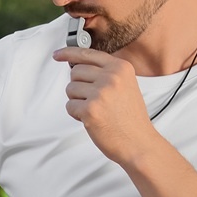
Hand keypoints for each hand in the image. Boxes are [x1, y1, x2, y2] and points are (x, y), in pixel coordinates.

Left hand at [51, 45, 160, 168]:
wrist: (138, 143)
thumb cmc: (130, 118)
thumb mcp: (126, 86)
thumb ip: (106, 73)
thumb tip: (77, 65)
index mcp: (121, 68)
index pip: (88, 54)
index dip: (69, 53)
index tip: (58, 55)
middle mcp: (111, 77)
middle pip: (76, 71)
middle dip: (79, 86)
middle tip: (94, 100)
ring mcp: (100, 93)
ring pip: (70, 88)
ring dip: (78, 101)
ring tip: (96, 110)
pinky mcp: (90, 110)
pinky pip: (70, 106)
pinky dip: (77, 114)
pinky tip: (93, 119)